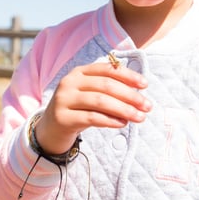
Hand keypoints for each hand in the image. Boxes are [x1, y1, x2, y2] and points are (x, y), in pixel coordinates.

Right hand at [35, 60, 150, 154]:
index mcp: (79, 72)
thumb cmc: (78, 110)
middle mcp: (69, 82)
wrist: (50, 130)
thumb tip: (139, 94)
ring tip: (139, 117)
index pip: (107, 69)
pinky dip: (110, 120)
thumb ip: (109, 91)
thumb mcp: (91, 96)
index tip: (145, 85)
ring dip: (124, 109)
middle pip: (106, 85)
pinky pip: (91, 118)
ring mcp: (64, 99)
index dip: (128, 76)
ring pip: (100, 101)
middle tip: (147, 106)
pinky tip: (122, 123)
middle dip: (130, 95)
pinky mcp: (62, 118)